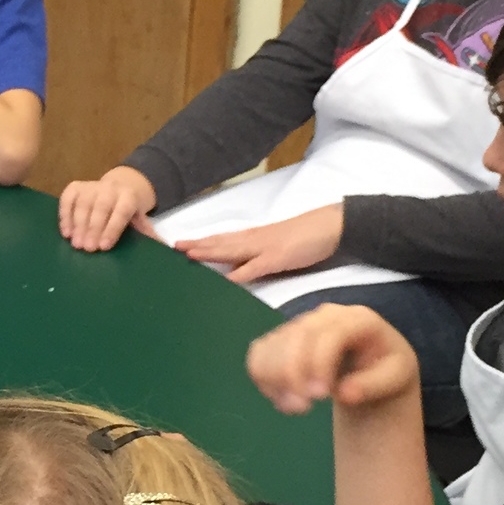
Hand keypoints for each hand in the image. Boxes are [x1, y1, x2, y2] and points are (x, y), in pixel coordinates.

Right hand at [57, 166, 156, 251]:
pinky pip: (68, 198)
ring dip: (78, 224)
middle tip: (87, 248)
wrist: (122, 185)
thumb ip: (148, 233)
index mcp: (129, 197)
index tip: (104, 246)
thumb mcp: (142, 220)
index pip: (121, 211)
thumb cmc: (130, 210)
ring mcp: (92, 186)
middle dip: (93, 228)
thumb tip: (164, 250)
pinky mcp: (77, 186)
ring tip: (76, 244)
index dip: (113, 228)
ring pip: (83, 203)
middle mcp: (110, 188)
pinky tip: (66, 232)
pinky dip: (65, 214)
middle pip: (101, 207)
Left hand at [175, 203, 344, 283]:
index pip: (223, 239)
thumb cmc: (306, 236)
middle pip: (220, 242)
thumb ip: (256, 256)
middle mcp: (254, 240)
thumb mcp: (276, 246)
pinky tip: (224, 279)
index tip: (182, 244)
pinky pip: (254, 268)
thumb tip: (237, 269)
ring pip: (231, 250)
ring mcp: (265, 248)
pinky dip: (239, 274)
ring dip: (209, 252)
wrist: (331, 225)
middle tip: (173, 248)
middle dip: (197, 245)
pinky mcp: (278, 259)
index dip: (203, 241)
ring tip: (188, 254)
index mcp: (254, 237)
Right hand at [245, 304, 420, 413]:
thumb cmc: (387, 370)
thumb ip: (373, 385)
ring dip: (275, 380)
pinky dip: (263, 379)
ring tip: (295, 408)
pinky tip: (282, 399)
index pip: (330, 335)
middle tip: (303, 409)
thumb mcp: (397, 378)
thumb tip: (345, 394)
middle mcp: (325, 315)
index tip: (320, 398)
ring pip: (272, 344)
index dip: (319, 363)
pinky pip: (259, 353)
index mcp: (358, 318)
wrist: (374, 366)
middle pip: (296, 336)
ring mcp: (301, 324)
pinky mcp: (283, 337)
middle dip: (293, 374)